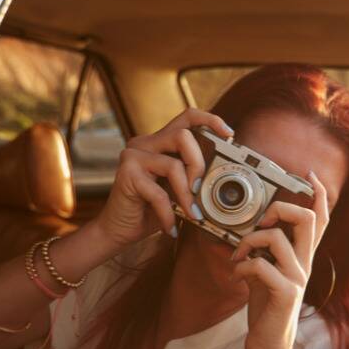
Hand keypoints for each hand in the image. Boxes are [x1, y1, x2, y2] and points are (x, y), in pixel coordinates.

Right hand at [90, 108, 232, 248]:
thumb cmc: (151, 210)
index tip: (229, 134)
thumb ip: (193, 178)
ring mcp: (134, 155)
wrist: (119, 230)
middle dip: (199, 165)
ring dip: (187, 196)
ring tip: (191, 215)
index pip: (187, 118)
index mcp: (160, 142)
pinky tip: (171, 228)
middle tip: (200, 190)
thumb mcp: (178, 191)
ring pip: (174, 165)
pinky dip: (169, 214)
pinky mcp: (126, 173)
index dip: (210, 120)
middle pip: (183, 136)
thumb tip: (222, 178)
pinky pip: (159, 193)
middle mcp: (145, 142)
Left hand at [230, 171, 330, 348]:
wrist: (267, 345)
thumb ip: (264, 251)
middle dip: (281, 208)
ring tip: (238, 255)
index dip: (318, 194)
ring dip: (249, 240)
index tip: (309, 175)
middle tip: (263, 220)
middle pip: (308, 219)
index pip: (320, 219)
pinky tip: (237, 275)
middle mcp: (305, 264)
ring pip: (277, 238)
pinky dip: (241, 266)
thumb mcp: (265, 272)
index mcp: (302, 256)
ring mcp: (298, 278)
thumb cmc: (265, 307)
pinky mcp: (285, 293)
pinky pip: (261, 265)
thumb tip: (250, 230)